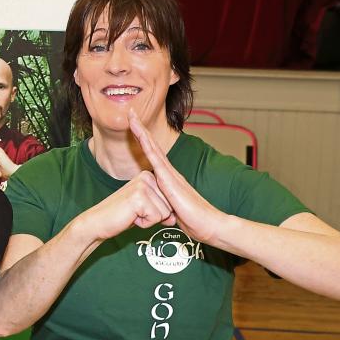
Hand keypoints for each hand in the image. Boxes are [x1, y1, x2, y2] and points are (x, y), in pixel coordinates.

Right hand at [78, 170, 175, 242]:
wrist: (99, 222)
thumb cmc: (121, 216)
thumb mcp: (145, 210)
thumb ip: (162, 211)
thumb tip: (174, 219)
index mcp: (148, 176)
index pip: (169, 200)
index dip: (156, 211)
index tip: (138, 208)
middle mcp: (147, 177)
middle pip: (169, 206)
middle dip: (154, 216)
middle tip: (134, 212)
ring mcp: (143, 185)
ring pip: (164, 213)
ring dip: (148, 220)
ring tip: (132, 214)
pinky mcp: (140, 197)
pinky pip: (156, 218)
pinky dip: (144, 223)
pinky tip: (131, 217)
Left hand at [128, 110, 224, 242]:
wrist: (209, 226)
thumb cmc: (194, 221)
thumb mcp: (173, 212)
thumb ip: (165, 205)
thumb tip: (158, 208)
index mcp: (169, 179)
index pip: (153, 155)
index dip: (143, 141)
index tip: (134, 128)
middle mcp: (170, 172)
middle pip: (152, 146)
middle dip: (140, 130)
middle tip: (130, 113)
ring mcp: (171, 174)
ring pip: (153, 148)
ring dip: (142, 133)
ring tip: (132, 118)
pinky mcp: (170, 181)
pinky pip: (156, 160)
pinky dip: (147, 146)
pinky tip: (141, 136)